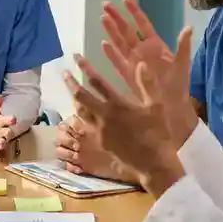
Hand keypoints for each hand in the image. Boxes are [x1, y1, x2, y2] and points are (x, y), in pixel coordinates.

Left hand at [0, 94, 16, 154]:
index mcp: (1, 122)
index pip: (7, 120)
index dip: (10, 120)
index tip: (13, 119)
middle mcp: (2, 132)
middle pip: (8, 133)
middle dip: (8, 133)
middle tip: (7, 135)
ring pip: (3, 142)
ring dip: (2, 143)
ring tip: (1, 143)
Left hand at [63, 55, 186, 196]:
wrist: (152, 163)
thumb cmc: (157, 133)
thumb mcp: (156, 107)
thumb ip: (148, 84)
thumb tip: (141, 63)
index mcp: (118, 105)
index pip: (97, 82)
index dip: (85, 68)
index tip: (77, 58)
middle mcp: (105, 116)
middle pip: (81, 96)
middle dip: (71, 82)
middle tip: (64, 72)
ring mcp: (100, 130)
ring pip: (80, 111)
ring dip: (73, 98)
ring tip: (69, 89)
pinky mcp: (99, 141)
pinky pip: (85, 124)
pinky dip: (80, 114)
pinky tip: (79, 111)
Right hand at [101, 0, 197, 140]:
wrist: (173, 106)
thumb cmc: (179, 85)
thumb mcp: (183, 63)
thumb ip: (183, 45)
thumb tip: (189, 27)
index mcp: (156, 45)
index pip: (143, 24)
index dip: (134, 11)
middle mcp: (142, 51)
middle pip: (126, 30)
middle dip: (116, 17)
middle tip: (104, 4)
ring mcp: (134, 62)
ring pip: (119, 43)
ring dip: (110, 31)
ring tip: (102, 18)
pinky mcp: (128, 75)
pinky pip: (117, 62)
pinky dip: (111, 53)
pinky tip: (103, 44)